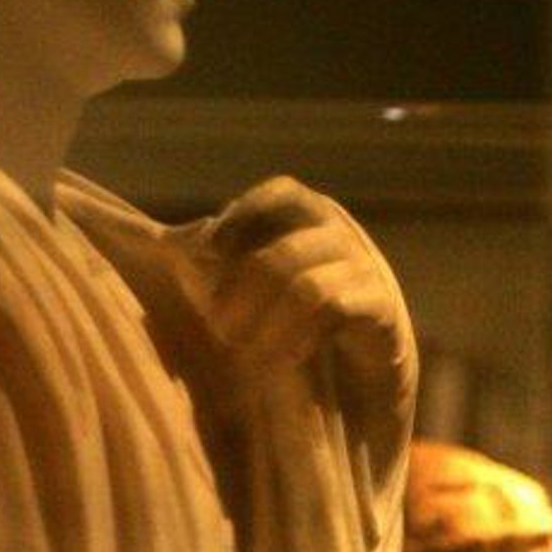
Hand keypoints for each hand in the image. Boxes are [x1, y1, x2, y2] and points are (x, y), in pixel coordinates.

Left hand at [194, 175, 414, 398]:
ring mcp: (366, 268)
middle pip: (283, 254)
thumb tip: (170, 246)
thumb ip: (226, 256)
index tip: (204, 255)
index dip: (241, 220)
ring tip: (244, 350)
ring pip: (307, 289)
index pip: (280, 195)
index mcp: (314, 212)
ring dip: (267, 325)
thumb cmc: (305, 301)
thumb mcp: (268, 271)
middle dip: (243, 294)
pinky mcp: (381, 307)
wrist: (373, 342)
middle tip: (218, 328)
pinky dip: (301, 337)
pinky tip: (285, 356)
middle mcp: (343, 232)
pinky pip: (335, 316)